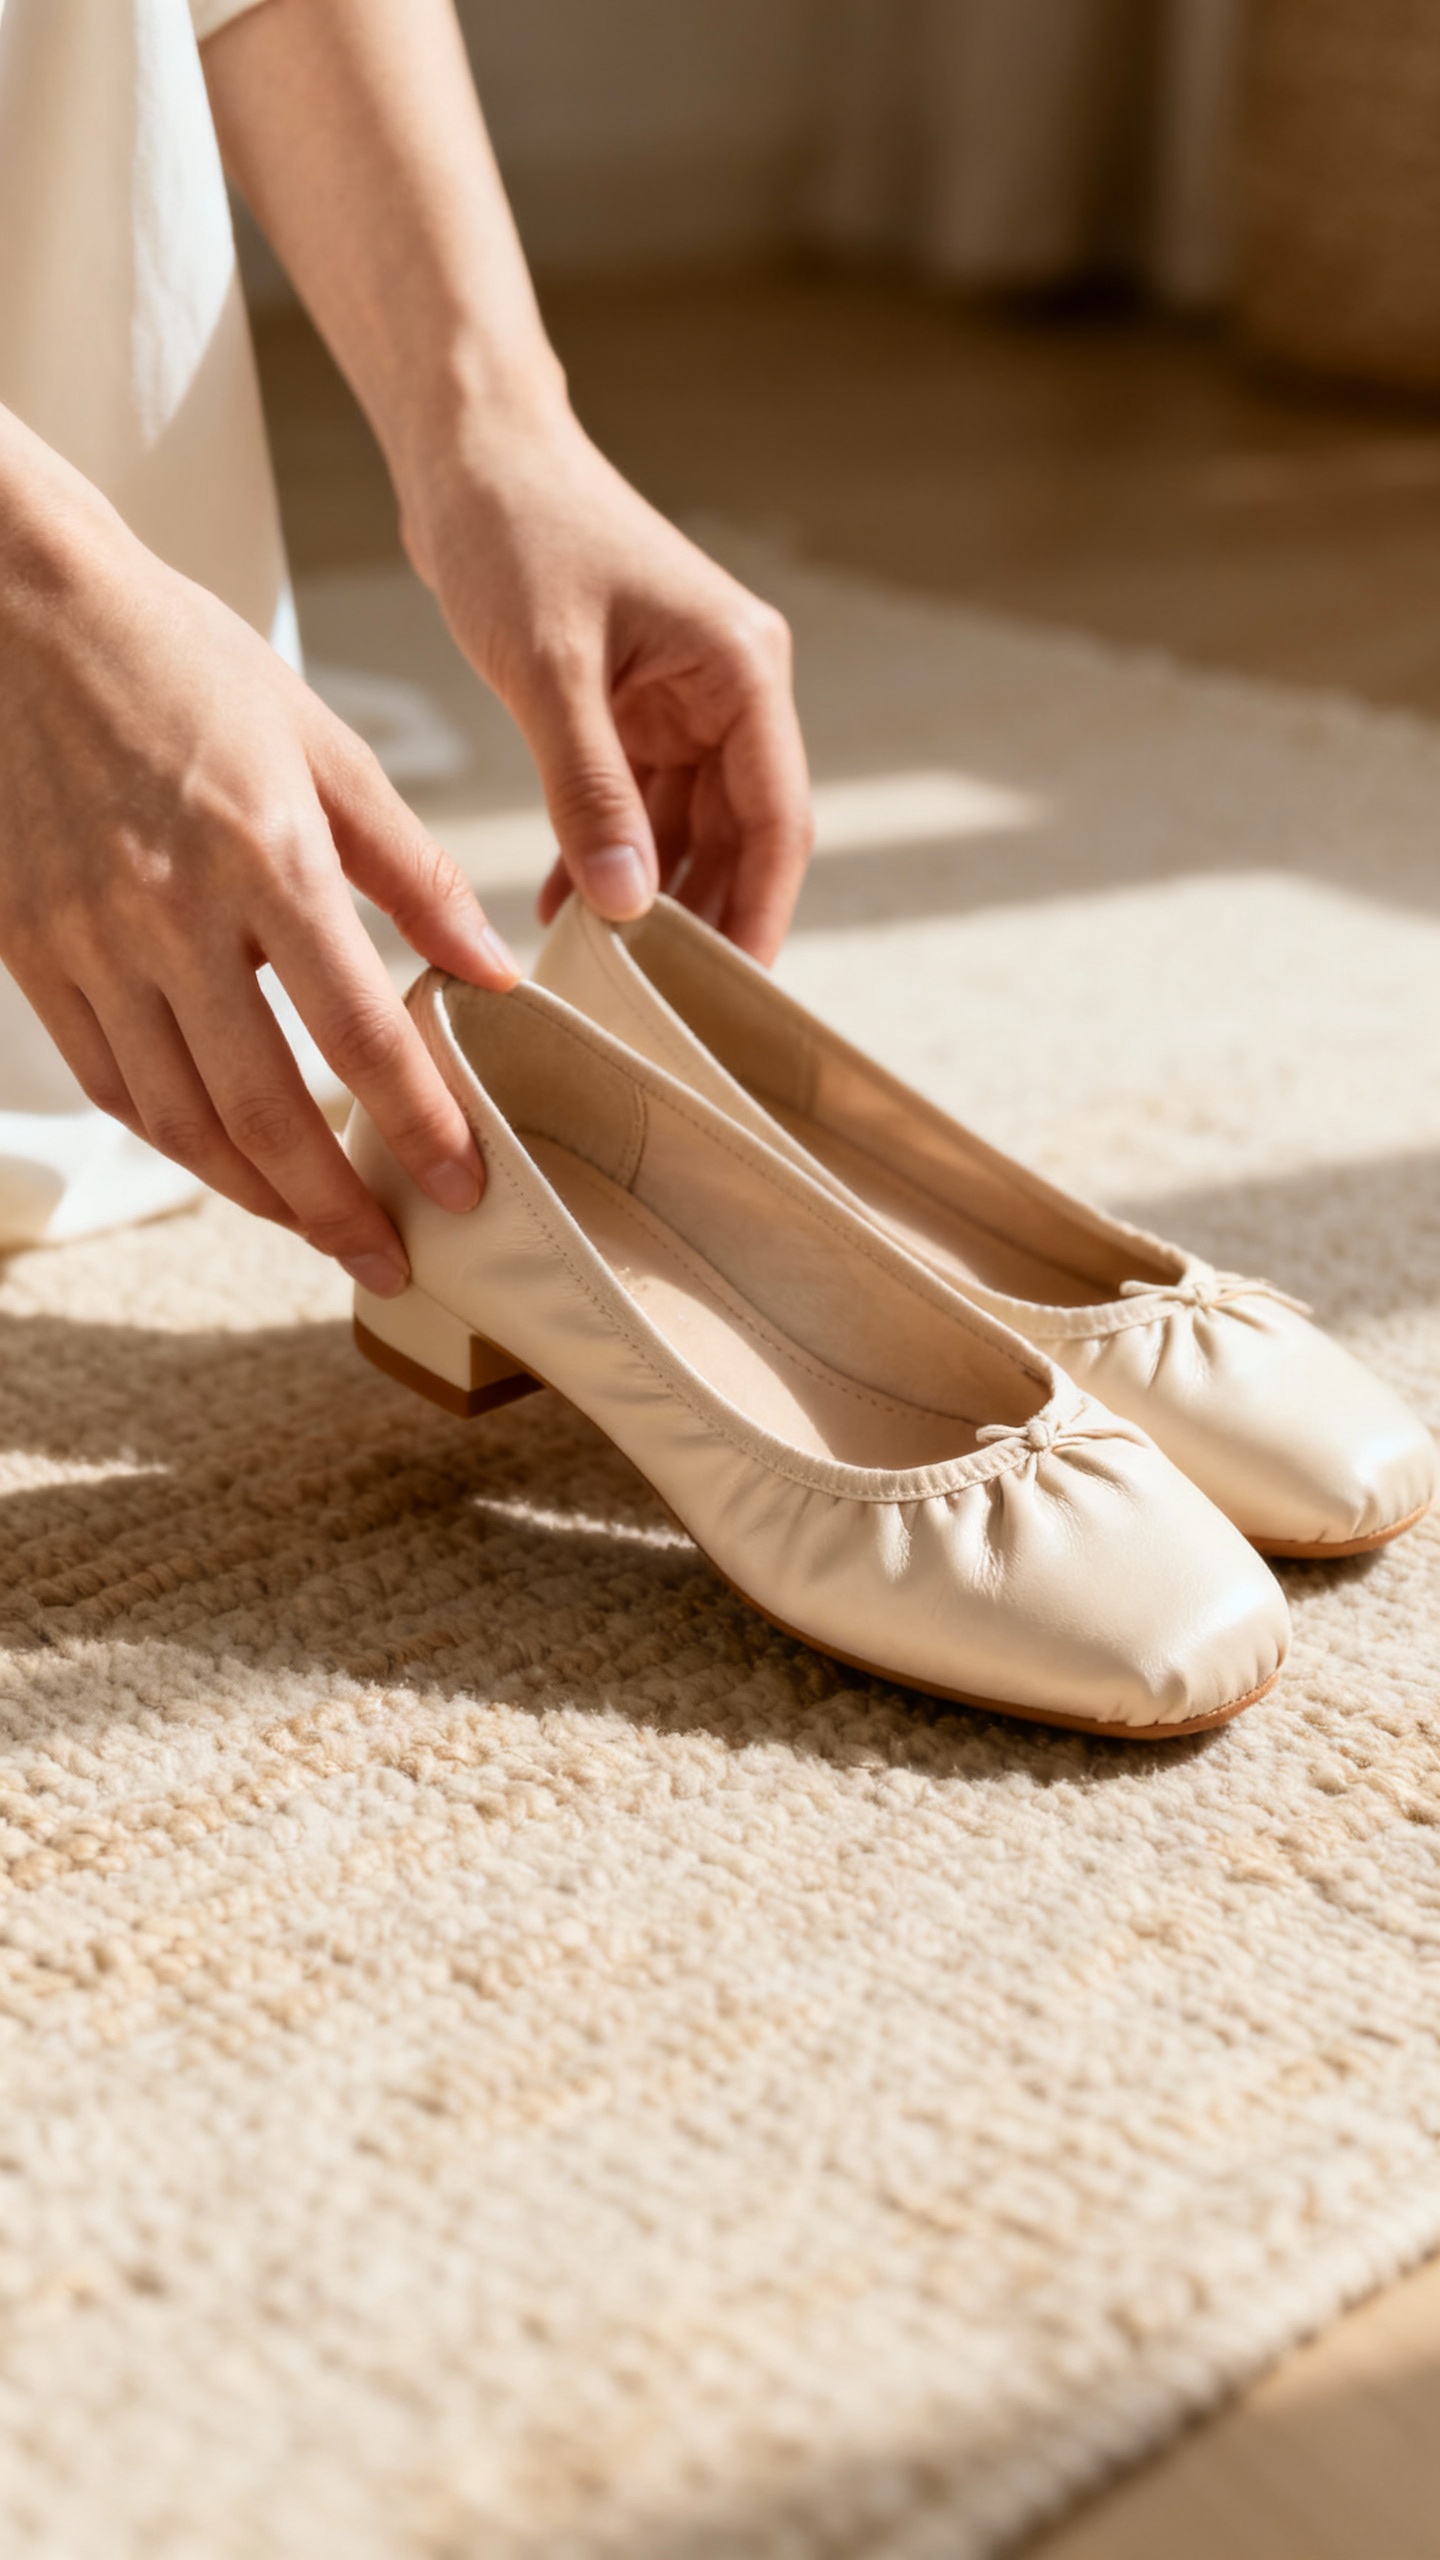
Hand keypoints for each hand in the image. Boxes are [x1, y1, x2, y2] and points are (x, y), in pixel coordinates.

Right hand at [0, 437, 516, 1294]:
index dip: (418, 1124)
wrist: (15, 609)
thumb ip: (412, 870)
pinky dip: (170, 1138)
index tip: (467, 1187)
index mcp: (263, 854)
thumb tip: (490, 974)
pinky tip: (221, 1161)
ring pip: (173, 1117)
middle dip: (332, 1205)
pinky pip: (108, 1080)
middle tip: (387, 1262)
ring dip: (252, 1193)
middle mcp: (167, 912)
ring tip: (314, 1227)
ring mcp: (86, 940)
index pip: (358, 1031)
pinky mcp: (28, 951)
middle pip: (258, 1108)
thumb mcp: (323, 745)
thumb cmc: (184, 660)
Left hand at [405, 414, 813, 963]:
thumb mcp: (550, 671)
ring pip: (684, 832)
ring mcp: (682, 701)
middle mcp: (729, 690)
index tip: (736, 1000)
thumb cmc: (516, 532)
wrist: (470, 452)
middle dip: (704, 920)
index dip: (761, 914)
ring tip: (607, 978)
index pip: (778, 821)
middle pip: (739, 837)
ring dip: (646, 900)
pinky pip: (633, 808)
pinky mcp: (631, 708)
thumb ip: (592, 791)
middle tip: (666, 1013)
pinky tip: (565, 916)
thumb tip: (629, 906)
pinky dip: (604, 860)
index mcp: (742, 671)